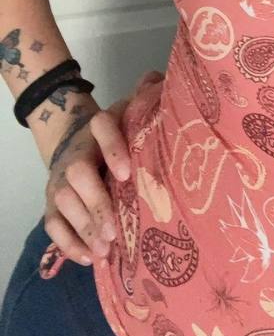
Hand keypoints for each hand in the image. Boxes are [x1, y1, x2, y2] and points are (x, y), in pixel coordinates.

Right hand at [43, 69, 162, 265]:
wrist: (79, 142)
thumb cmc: (119, 133)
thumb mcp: (132, 113)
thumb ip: (146, 98)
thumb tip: (159, 78)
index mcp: (100, 127)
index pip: (101, 127)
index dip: (112, 147)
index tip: (128, 172)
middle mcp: (76, 153)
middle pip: (77, 174)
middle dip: (96, 203)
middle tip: (116, 230)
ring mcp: (60, 181)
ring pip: (63, 202)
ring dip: (84, 227)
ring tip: (107, 249)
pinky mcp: (53, 204)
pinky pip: (53, 225)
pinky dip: (68, 243)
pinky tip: (89, 258)